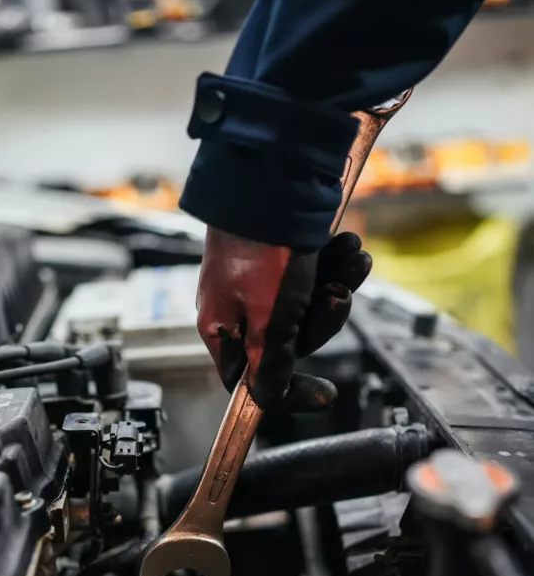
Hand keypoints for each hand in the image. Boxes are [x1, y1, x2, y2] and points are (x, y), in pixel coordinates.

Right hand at [196, 228, 371, 409]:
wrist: (274, 177)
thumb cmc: (262, 249)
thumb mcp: (270, 319)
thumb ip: (269, 362)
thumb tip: (264, 398)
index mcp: (222, 326)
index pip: (249, 378)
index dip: (287, 390)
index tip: (324, 396)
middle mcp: (238, 305)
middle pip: (288, 340)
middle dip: (323, 319)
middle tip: (338, 297)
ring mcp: (260, 278)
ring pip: (307, 304)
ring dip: (338, 284)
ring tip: (353, 261)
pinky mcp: (281, 253)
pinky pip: (314, 273)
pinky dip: (336, 262)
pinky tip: (348, 245)